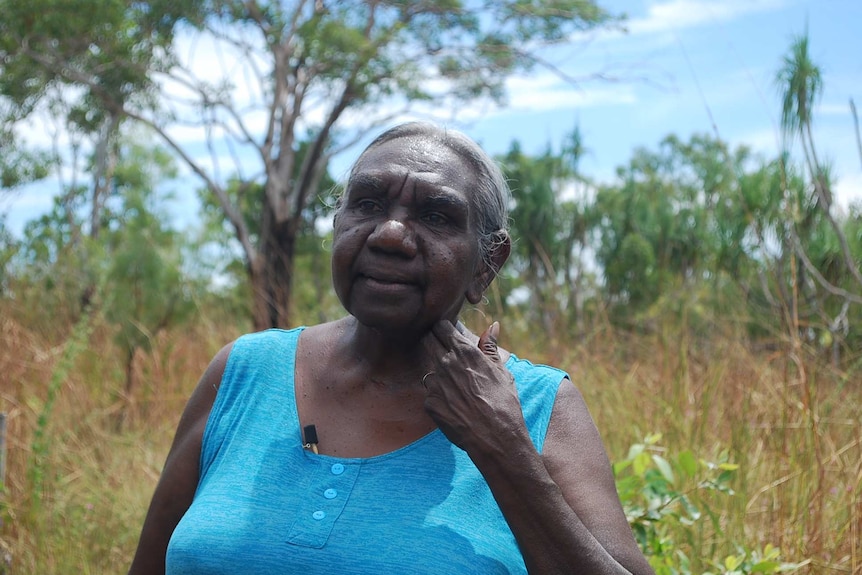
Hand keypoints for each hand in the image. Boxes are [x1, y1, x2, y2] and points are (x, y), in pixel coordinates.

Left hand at [421, 321, 527, 452]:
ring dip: (438, 373)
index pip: (442, 327)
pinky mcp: (430, 403)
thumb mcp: (502, 372)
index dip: (444, 329)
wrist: (495, 438)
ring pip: (428, 368)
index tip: (448, 334)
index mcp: (465, 352)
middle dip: (434, 343)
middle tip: (446, 353)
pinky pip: (430, 393)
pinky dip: (439, 396)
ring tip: (456, 387)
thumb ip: (490, 347)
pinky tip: (454, 405)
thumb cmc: (503, 403)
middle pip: (428, 341)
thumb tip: (493, 326)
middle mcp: (446, 363)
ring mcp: (435, 383)